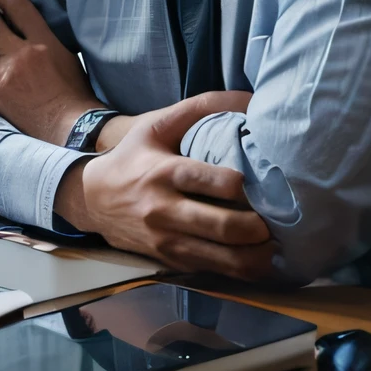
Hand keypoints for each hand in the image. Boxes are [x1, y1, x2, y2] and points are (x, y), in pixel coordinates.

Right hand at [56, 92, 274, 280]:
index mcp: (165, 172)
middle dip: (261, 226)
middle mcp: (165, 210)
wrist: (91, 199)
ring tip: (276, 242)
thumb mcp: (157, 125)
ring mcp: (168, 241)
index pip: (216, 183)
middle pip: (225, 226)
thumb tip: (250, 99)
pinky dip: (244, 269)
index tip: (262, 180)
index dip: (246, 185)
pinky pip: (216, 272)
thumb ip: (202, 107)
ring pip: (225, 259)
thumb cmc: (131, 158)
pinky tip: (260, 258)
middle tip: (278, 217)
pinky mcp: (171, 260)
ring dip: (259, 255)